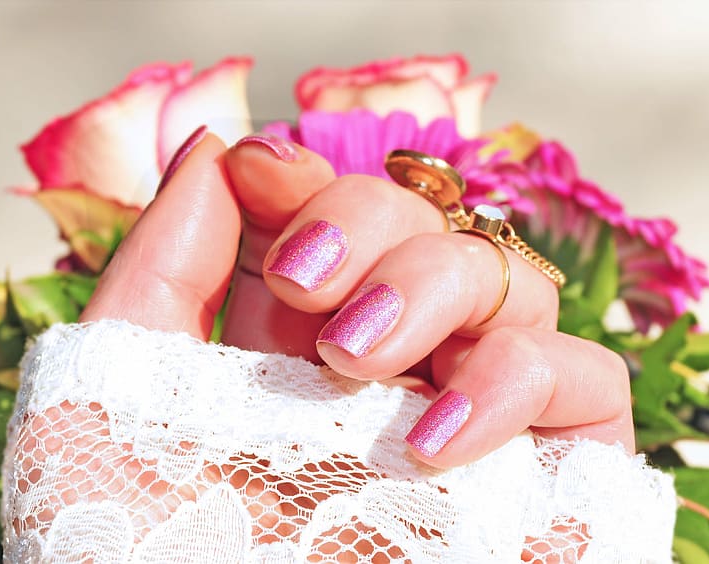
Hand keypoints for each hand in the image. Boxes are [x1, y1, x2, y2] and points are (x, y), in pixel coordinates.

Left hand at [81, 129, 633, 467]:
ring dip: (435, 288)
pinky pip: (586, 374)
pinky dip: (523, 376)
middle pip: (429, 218)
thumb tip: (220, 152)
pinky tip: (439, 434)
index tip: (264, 177)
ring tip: (356, 362)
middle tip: (310, 285)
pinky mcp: (554, 460)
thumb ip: (164, 265)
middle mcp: (399, 355)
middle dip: (370, 221)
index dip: (313, 174)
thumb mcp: (122, 391)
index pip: (339, 204)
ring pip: (508, 275)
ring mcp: (480, 400)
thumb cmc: (152, 549)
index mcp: (303, 331)